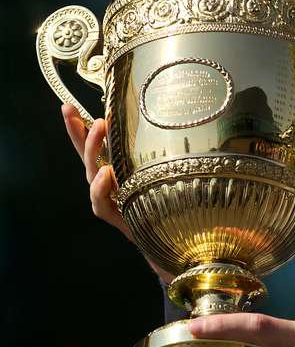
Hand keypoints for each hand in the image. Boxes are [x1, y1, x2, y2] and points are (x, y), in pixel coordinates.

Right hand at [62, 103, 173, 283]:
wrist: (175, 241)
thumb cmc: (171, 201)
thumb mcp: (164, 172)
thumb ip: (161, 155)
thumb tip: (175, 119)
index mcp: (116, 169)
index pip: (94, 145)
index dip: (78, 127)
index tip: (66, 105)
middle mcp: (107, 183)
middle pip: (86, 155)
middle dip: (79, 133)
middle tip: (81, 112)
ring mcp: (109, 200)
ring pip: (92, 173)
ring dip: (93, 150)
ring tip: (98, 127)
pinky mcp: (116, 216)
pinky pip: (101, 202)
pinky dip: (101, 187)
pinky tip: (105, 173)